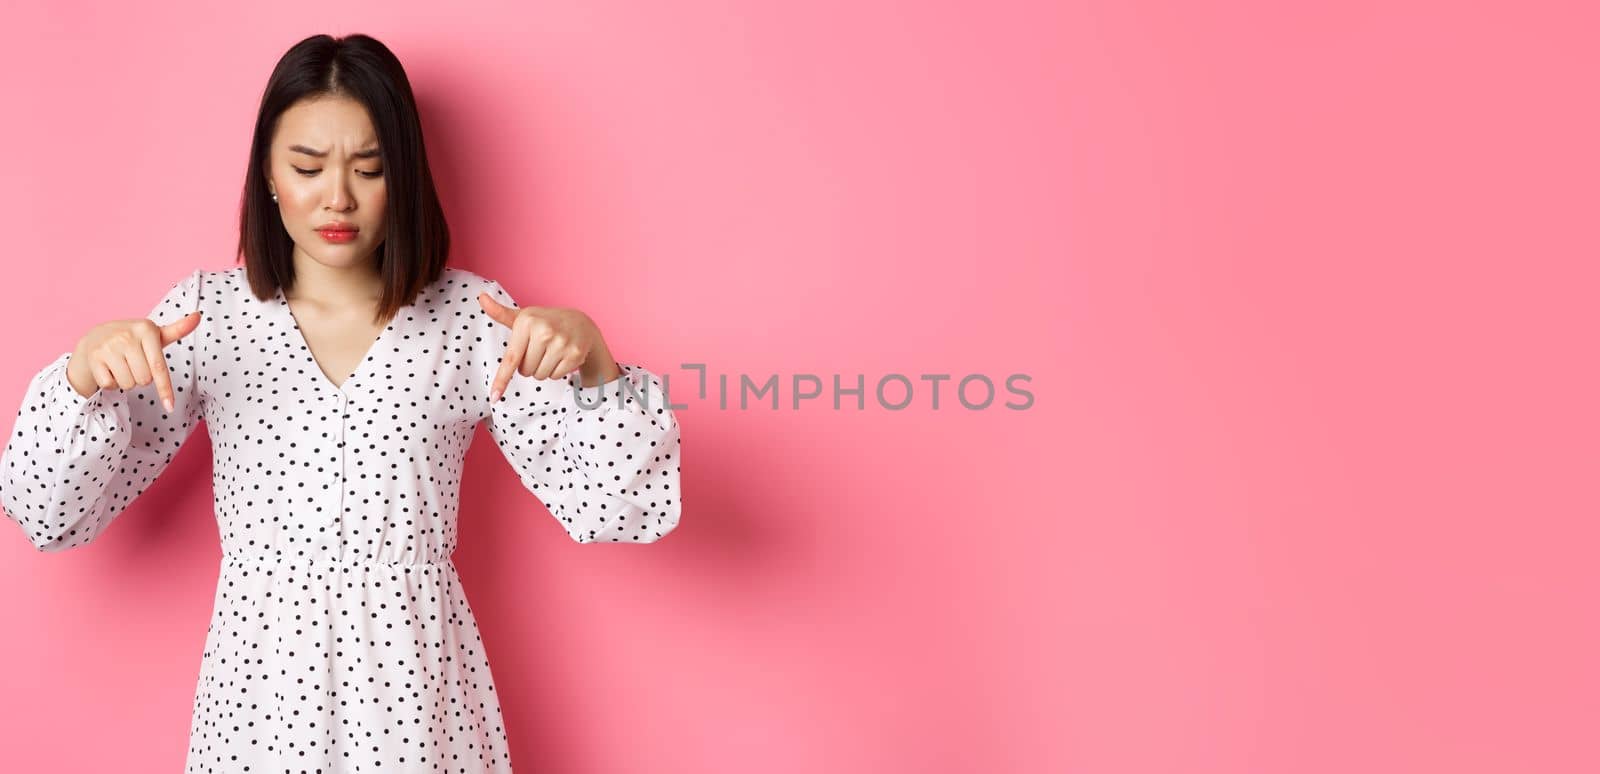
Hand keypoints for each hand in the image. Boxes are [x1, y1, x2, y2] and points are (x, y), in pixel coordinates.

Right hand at [65, 311, 203, 411]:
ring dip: (126, 381)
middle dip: (141, 378)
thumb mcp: (154, 335)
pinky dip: (111, 383)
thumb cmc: (133, 340)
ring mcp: (108, 346)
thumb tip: (198, 316)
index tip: (170, 407)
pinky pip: (110, 385)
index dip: (165, 389)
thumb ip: (177, 330)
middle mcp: (126, 336)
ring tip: (121, 365)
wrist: (95, 336)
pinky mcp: (93, 358)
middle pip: (144, 380)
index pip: (159, 367)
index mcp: (146, 329)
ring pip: (128, 384)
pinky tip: (108, 369)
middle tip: (134, 364)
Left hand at [478, 291, 615, 400]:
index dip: (502, 379)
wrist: (581, 323)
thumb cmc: (546, 322)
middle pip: (525, 371)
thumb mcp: (524, 317)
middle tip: (540, 350)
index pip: (511, 358)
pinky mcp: (574, 354)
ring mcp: (561, 342)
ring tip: (551, 353)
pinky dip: (556, 371)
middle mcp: (544, 331)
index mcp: (527, 321)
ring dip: (542, 370)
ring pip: (540, 376)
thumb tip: (481, 297)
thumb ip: (501, 313)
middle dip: (529, 366)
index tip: (494, 397)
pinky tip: (561, 357)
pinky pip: (555, 376)